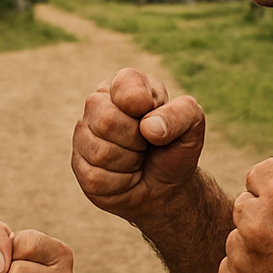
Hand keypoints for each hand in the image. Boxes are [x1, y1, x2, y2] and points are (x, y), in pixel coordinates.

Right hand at [71, 68, 205, 224]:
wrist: (166, 187)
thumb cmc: (175, 148)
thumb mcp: (192, 125)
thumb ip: (181, 113)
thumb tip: (148, 127)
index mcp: (124, 85)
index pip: (125, 86)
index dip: (143, 105)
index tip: (153, 115)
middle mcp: (97, 105)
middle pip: (106, 120)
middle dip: (136, 139)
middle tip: (146, 143)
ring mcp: (83, 136)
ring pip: (101, 152)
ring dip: (129, 163)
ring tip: (136, 159)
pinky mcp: (79, 166)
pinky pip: (96, 178)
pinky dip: (120, 183)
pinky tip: (125, 176)